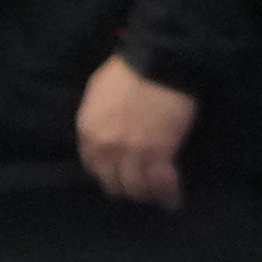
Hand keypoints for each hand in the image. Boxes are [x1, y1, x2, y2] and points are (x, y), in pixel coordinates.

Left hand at [77, 55, 194, 209]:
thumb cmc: (129, 69)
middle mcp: (106, 147)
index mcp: (89, 130)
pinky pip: (161, 184)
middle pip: (113, 182)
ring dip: (147, 195)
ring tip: (157, 198)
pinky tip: (173, 200)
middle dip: (125, 188)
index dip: (107, 173)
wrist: (157, 62)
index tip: (117, 176)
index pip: (93, 166)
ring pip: (137, 188)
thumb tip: (105, 130)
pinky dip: (168, 194)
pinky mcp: (159, 154)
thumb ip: (98, 117)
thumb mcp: (99, 92)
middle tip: (139, 189)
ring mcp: (132, 153)